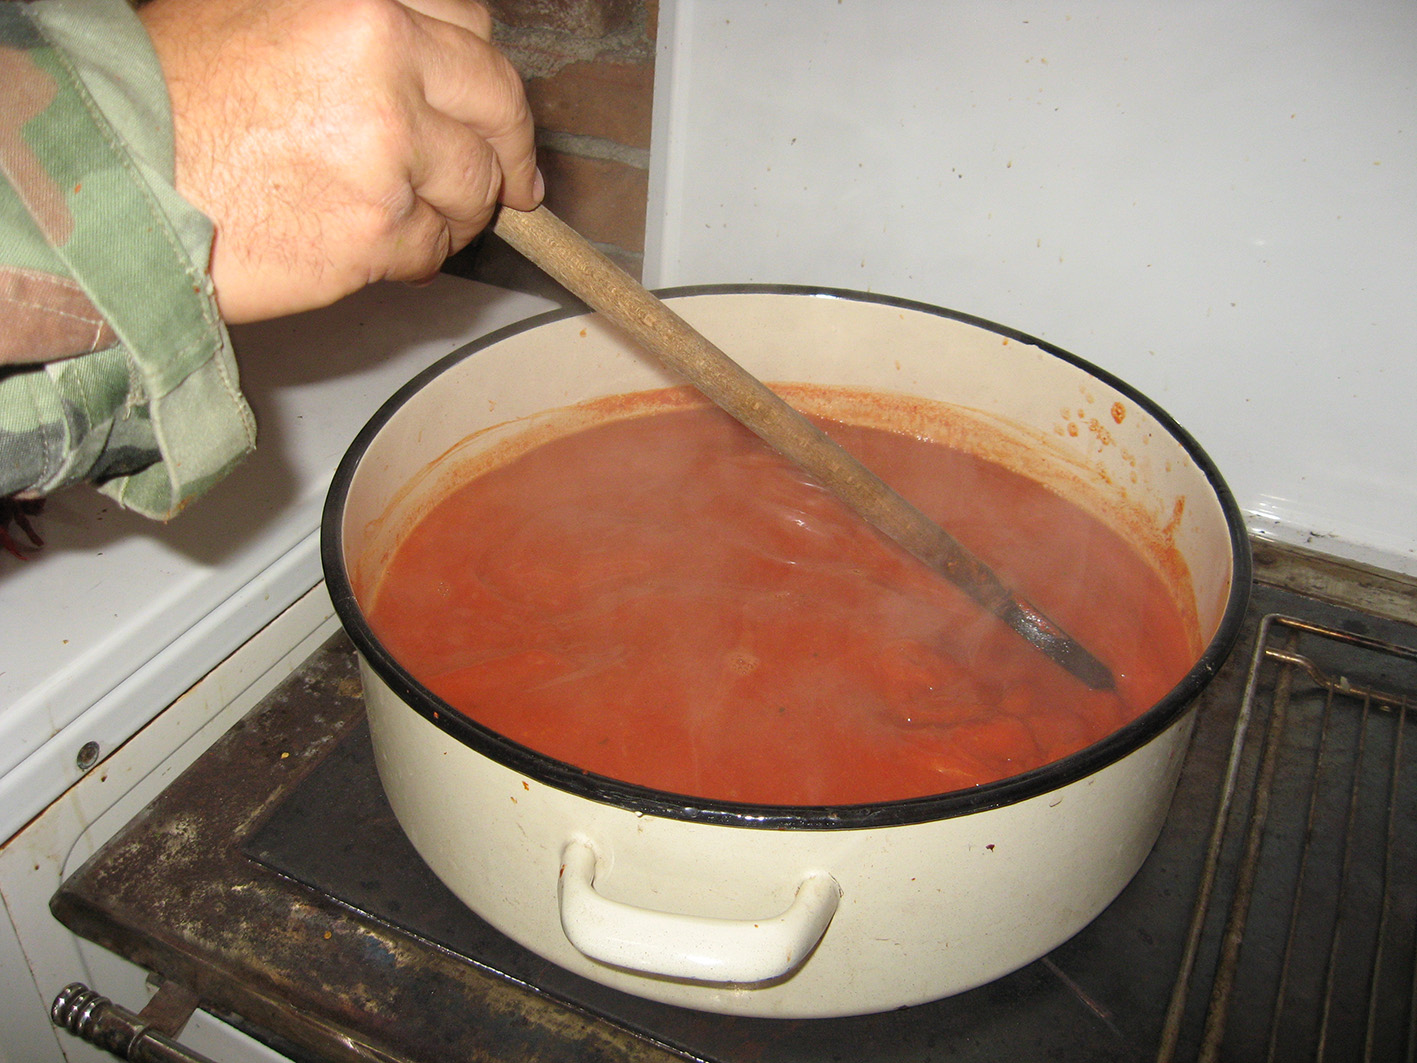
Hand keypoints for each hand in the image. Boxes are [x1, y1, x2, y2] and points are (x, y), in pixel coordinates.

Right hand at [138, 0, 539, 323]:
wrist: (114, 176)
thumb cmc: (173, 97)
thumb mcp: (268, 16)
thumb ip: (364, 37)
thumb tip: (439, 72)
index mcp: (365, 8)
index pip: (477, 37)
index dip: (491, 87)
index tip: (497, 118)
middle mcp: (387, 72)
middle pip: (498, 115)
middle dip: (506, 156)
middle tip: (510, 186)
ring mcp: (388, 157)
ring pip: (472, 193)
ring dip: (454, 214)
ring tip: (401, 217)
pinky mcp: (377, 233)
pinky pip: (431, 251)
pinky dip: (411, 257)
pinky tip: (365, 246)